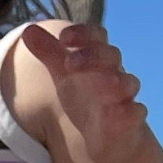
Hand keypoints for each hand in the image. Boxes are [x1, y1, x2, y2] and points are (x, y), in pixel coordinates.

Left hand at [20, 23, 148, 162]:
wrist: (106, 132)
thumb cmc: (85, 96)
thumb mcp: (64, 74)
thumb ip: (49, 53)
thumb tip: (27, 30)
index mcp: (98, 58)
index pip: (95, 37)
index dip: (82, 34)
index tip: (63, 37)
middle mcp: (114, 72)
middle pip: (110, 57)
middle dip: (93, 57)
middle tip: (70, 63)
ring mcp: (124, 96)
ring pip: (127, 84)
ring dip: (117, 83)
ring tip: (105, 84)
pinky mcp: (129, 121)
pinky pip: (135, 114)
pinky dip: (130, 113)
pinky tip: (122, 113)